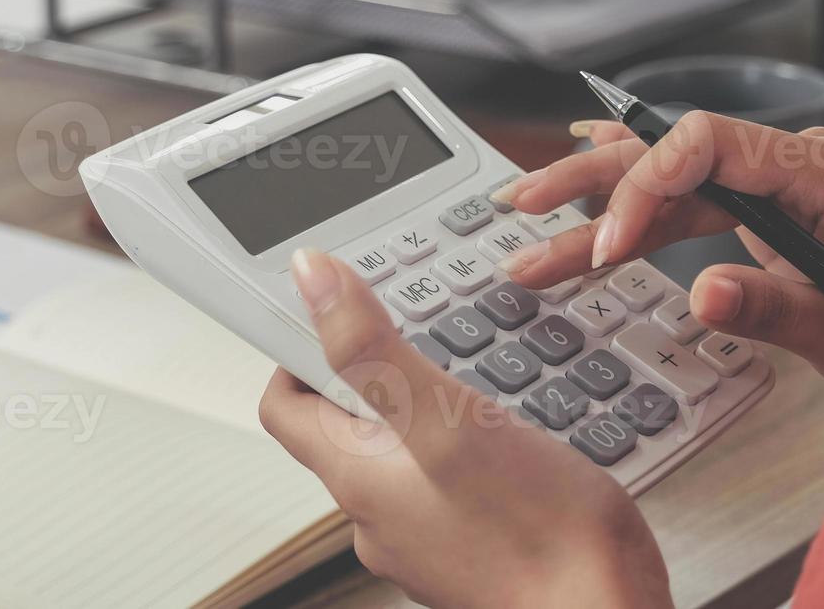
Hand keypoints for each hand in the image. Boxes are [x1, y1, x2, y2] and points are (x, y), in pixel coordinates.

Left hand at [259, 250, 670, 608]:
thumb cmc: (538, 533)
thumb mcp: (449, 419)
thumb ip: (374, 350)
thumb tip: (312, 277)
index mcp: (358, 479)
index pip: (285, 407)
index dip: (296, 350)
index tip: (334, 310)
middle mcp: (381, 515)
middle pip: (349, 425)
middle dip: (381, 369)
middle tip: (428, 329)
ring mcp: (427, 536)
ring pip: (410, 450)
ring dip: (436, 405)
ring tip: (487, 374)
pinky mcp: (474, 545)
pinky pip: (456, 480)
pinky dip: (475, 445)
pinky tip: (521, 432)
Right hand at [492, 115, 823, 398]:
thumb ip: (776, 309)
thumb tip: (704, 291)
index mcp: (818, 170)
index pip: (705, 144)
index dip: (643, 186)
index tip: (607, 248)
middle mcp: (792, 165)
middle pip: (672, 153)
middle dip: (593, 179)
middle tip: (525, 206)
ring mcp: (776, 187)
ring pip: (668, 182)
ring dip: (597, 206)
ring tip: (526, 227)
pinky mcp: (765, 215)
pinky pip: (686, 203)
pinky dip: (633, 211)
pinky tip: (583, 194)